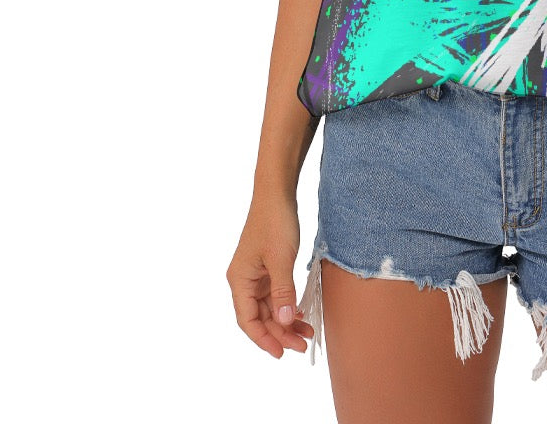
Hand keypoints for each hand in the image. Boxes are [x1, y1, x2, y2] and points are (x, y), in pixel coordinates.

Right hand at [226, 197, 315, 358]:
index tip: (281, 353)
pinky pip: (276, 294)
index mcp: (239, 280)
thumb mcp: (281, 259)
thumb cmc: (275, 222)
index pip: (248, 320)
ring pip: (270, 307)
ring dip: (286, 320)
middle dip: (280, 332)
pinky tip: (302, 312)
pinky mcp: (268, 268)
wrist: (277, 193)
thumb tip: (283, 322)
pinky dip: (288, 304)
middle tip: (302, 344)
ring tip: (307, 332)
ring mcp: (256, 274)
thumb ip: (282, 291)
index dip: (263, 339)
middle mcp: (244, 280)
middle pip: (260, 317)